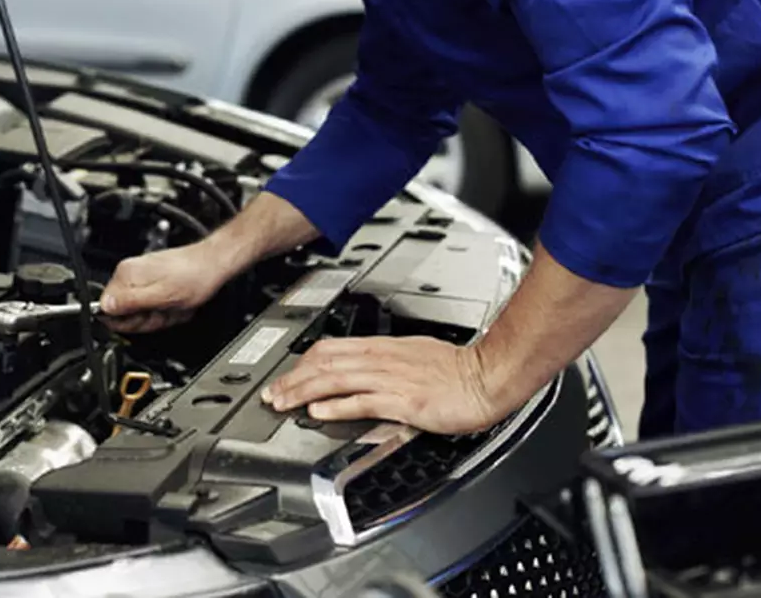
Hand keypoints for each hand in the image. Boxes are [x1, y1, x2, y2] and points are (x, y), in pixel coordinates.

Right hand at [98, 243, 228, 332]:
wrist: (212, 264)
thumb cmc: (194, 277)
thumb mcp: (162, 295)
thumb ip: (131, 302)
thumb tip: (105, 308)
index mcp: (127, 275)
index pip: (106, 308)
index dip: (127, 321)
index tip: (145, 318)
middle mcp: (129, 273)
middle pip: (122, 313)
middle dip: (145, 319)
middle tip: (163, 312)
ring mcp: (139, 277)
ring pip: (137, 312)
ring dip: (156, 316)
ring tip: (171, 307)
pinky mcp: (150, 281)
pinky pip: (147, 305)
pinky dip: (162, 310)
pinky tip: (173, 305)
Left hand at [260, 336, 500, 434]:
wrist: (488, 376)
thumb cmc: (458, 370)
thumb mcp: (415, 356)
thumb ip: (388, 364)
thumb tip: (364, 373)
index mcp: (384, 348)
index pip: (332, 349)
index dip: (303, 363)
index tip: (287, 376)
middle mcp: (382, 359)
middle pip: (325, 363)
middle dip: (293, 379)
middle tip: (272, 394)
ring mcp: (391, 379)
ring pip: (336, 379)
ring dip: (304, 392)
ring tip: (283, 403)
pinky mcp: (404, 400)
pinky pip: (362, 401)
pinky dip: (337, 406)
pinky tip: (319, 413)